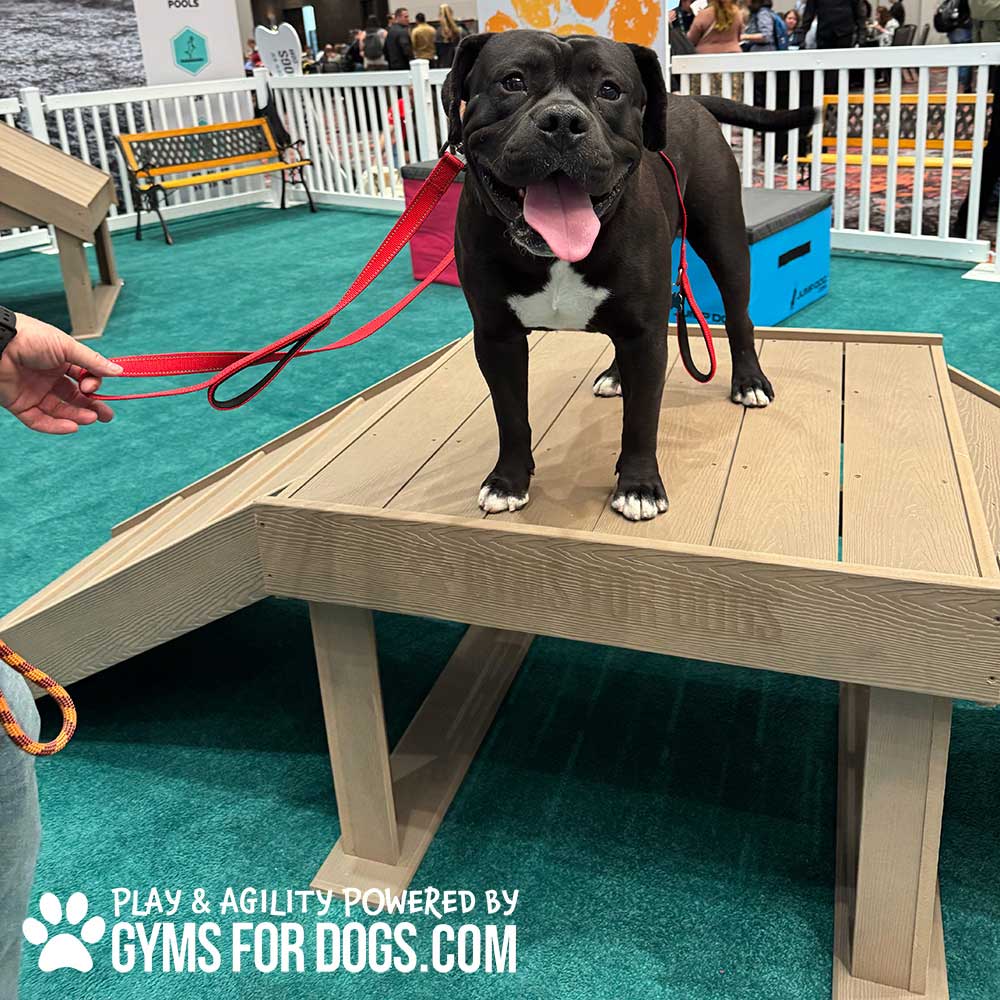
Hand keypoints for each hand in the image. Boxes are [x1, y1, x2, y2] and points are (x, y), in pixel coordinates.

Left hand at [0, 313, 121, 433]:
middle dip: (92, 407)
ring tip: (90, 419)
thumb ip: (92, 362)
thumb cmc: (30, 338)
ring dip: (77, 416)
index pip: (83, 378)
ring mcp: (34, 392)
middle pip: (74, 398)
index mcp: (60, 362)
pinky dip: (55, 426)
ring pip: (59, 411)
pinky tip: (71, 427)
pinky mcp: (19, 405)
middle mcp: (48, 378)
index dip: (92, 385)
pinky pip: (39, 420)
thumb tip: (118, 372)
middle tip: (106, 416)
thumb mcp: (67, 347)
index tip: (91, 386)